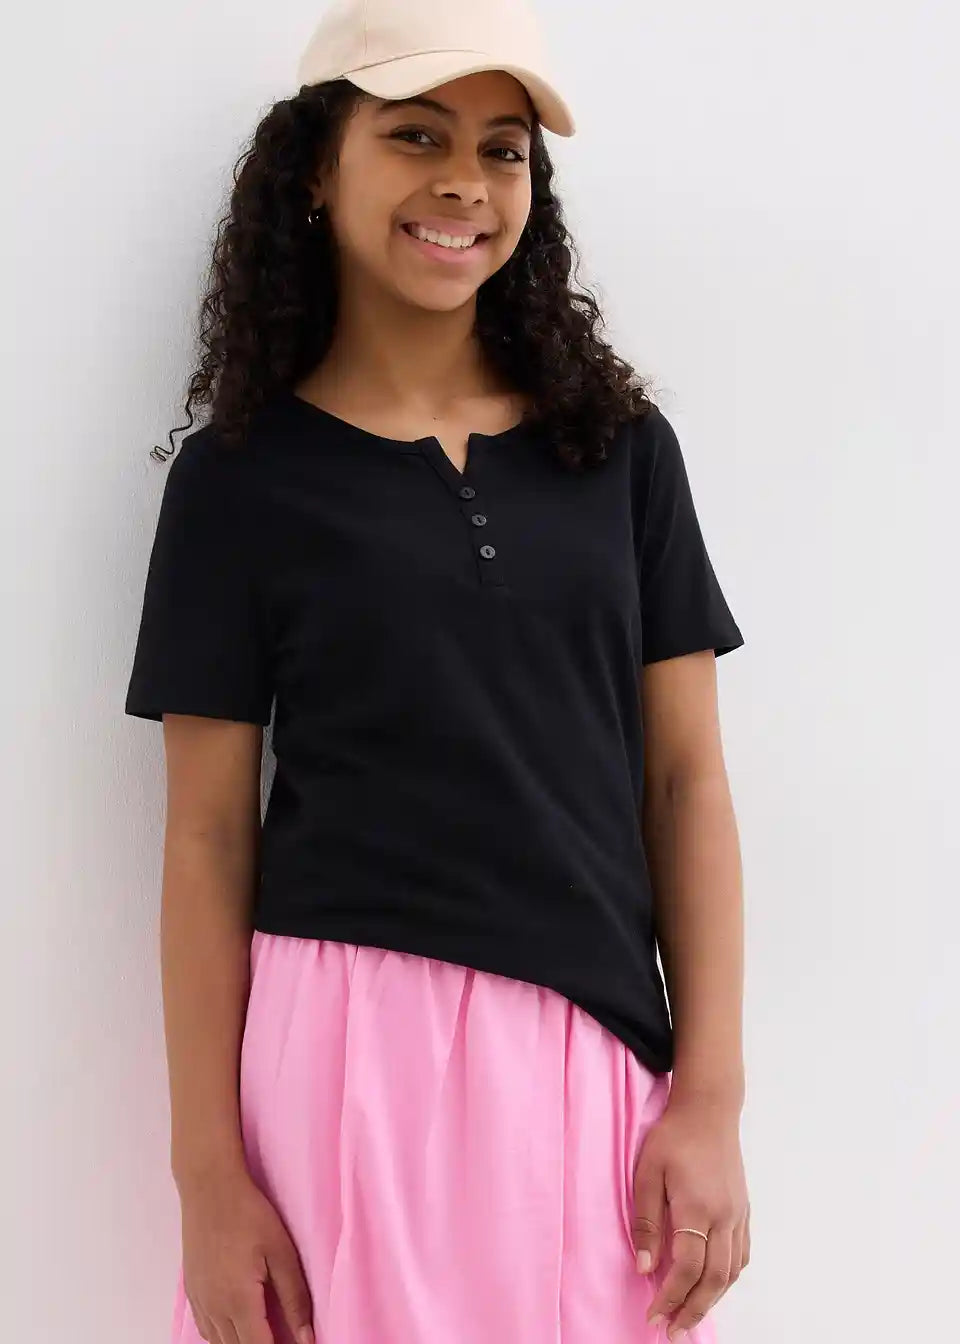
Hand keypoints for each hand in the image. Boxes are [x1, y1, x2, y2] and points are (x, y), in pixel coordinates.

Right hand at [178, 1165, 314, 1343]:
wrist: (209, 1188)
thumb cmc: (248, 1214)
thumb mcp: (281, 1252)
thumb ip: (295, 1299)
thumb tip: (307, 1338)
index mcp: (239, 1301)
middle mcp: (215, 1309)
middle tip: (282, 1335)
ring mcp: (199, 1302)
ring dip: (241, 1343)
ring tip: (263, 1332)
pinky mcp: (192, 1292)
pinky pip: (206, 1330)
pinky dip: (222, 1336)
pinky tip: (236, 1326)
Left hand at [631, 1096, 749, 1339]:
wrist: (709, 1110)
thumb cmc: (672, 1137)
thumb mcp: (647, 1172)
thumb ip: (645, 1221)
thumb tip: (644, 1267)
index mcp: (697, 1208)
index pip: (686, 1268)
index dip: (670, 1298)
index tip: (653, 1316)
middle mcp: (724, 1217)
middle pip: (714, 1280)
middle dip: (693, 1311)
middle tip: (673, 1332)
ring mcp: (738, 1215)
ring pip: (731, 1272)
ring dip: (711, 1299)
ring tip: (689, 1316)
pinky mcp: (744, 1210)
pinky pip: (742, 1255)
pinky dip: (728, 1278)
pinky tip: (713, 1285)